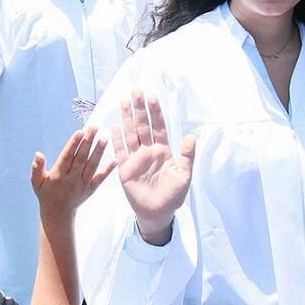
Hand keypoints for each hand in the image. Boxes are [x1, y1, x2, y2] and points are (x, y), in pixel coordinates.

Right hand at [29, 127, 114, 217]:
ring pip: (92, 166)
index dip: (73, 144)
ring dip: (99, 152)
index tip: (80, 131)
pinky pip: (100, 178)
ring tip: (105, 138)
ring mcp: (83, 184)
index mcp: (58, 175)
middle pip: (81, 157)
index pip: (67, 156)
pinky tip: (115, 160)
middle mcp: (72, 179)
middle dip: (88, 142)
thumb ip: (36, 168)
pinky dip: (108, 169)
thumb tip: (38, 154)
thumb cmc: (46, 194)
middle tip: (94, 127)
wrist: (58, 214)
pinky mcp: (91, 189)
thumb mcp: (36, 182)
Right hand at [110, 90, 194, 244]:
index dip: (155, 112)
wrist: (158, 213)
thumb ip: (187, 157)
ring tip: (123, 101)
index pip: (158, 127)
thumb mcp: (184, 176)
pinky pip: (120, 152)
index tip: (152, 96)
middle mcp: (148, 151)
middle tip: (135, 91)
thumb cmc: (174, 196)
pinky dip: (117, 139)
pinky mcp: (125, 169)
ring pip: (130, 134)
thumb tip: (191, 137)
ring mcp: (136, 159)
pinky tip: (114, 126)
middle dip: (139, 108)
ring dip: (126, 118)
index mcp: (163, 151)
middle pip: (142, 125)